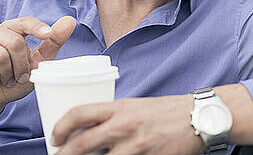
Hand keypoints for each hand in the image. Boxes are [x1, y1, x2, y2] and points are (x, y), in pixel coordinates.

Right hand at [0, 16, 75, 127]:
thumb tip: (70, 21)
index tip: (48, 34)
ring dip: (6, 73)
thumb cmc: (14, 79)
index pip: (25, 22)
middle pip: (14, 42)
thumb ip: (52, 42)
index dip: (37, 27)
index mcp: (11, 29)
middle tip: (18, 76)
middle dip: (21, 65)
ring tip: (3, 78)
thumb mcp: (38, 62)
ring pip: (0, 54)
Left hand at [51, 95, 204, 154]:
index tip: (55, 138)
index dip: (60, 127)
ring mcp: (135, 146)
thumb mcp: (134, 106)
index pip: (79, 113)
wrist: (197, 117)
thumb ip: (112, 118)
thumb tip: (89, 132)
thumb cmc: (165, 112)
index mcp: (118, 108)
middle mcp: (123, 126)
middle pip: (81, 145)